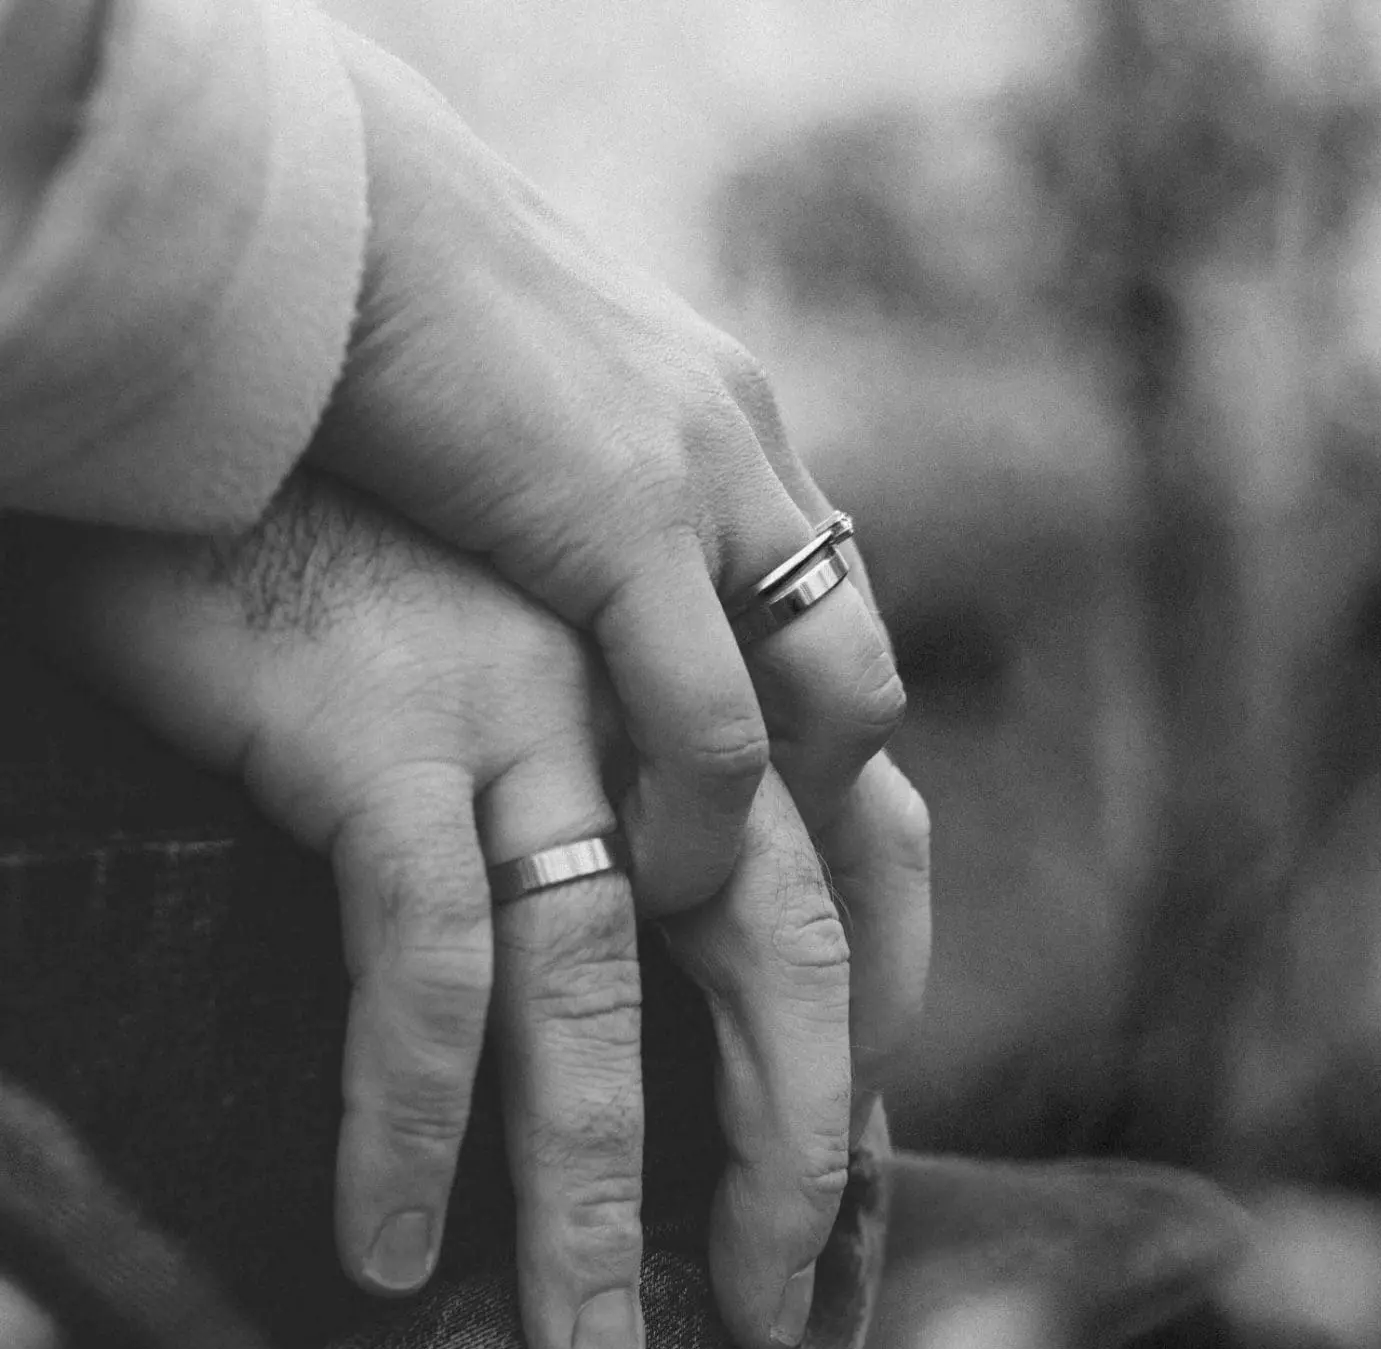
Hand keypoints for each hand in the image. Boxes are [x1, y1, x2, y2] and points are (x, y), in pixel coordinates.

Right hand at [22, 472, 928, 1348]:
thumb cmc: (379, 516)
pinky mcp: (392, 724)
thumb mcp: (556, 603)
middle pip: (786, 943)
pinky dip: (411, 1118)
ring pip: (608, 987)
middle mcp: (657, 683)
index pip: (873, 844)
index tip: (852, 1140)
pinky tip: (391, 1239)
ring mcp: (533, 703)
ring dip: (595, 1191)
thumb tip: (667, 867)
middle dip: (795, 1143)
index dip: (884, 1002)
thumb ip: (644, 716)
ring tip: (579, 1346)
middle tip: (770, 1301)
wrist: (243, 355)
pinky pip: (428, 960)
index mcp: (718, 650)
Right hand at [307, 28, 905, 916]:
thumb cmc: (361, 312)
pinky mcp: (627, 515)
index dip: (809, 736)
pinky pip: (715, 721)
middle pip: (859, 659)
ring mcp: (706, 478)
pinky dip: (696, 821)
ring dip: (788, 825)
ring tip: (700, 904)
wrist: (304, 196)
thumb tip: (543, 576)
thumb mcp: (508, 416)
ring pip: (837, 697)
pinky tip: (643, 877)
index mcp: (721, 419)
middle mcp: (746, 446)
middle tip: (768, 899)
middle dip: (837, 799)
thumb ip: (565, 494)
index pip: (823, 603)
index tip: (768, 843)